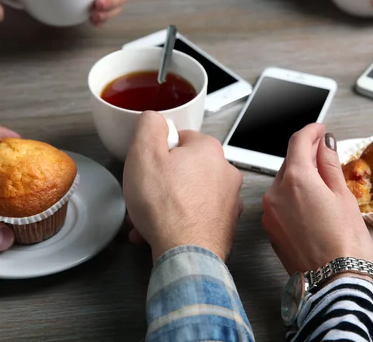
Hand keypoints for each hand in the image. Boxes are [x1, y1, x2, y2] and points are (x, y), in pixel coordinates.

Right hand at [123, 111, 242, 262]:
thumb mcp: (144, 154)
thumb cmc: (166, 208)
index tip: (148, 168)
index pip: (179, 139)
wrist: (185, 254)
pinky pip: (197, 214)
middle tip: (146, 195)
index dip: (157, 154)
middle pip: (184, 168)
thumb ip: (149, 126)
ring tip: (149, 218)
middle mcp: (225, 171)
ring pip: (189, 193)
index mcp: (209, 149)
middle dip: (161, 182)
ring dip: (167, 203)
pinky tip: (163, 229)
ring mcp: (229, 199)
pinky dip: (180, 219)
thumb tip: (155, 118)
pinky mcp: (226, 222)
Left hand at [262, 124, 372, 278]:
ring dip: (299, 177)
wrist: (333, 283)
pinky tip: (310, 205)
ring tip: (322, 184)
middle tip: (324, 155)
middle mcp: (276, 193)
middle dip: (306, 155)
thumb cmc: (343, 245)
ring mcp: (269, 212)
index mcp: (296, 179)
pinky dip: (292, 197)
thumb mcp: (343, 196)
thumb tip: (325, 144)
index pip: (298, 141)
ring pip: (283, 183)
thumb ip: (329, 165)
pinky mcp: (270, 229)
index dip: (311, 131)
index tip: (319, 130)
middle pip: (289, 162)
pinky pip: (279, 203)